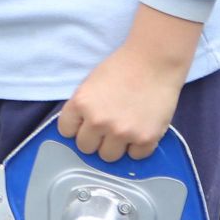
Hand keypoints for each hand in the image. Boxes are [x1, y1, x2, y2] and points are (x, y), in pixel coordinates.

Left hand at [58, 44, 183, 161]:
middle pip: (86, 148)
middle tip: (106, 128)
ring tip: (123, 131)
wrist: (154, 62)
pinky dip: (137, 147)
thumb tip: (78, 130)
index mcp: (80, 104)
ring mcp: (122, 132)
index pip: (66, 131)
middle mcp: (98, 121)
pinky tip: (140, 131)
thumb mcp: (88, 85)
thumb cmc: (121, 69)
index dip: (76, 127)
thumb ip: (81, 108)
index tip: (85, 123)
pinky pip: (135, 156)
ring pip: (108, 157)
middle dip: (94, 139)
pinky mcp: (146, 138)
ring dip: (114, 146)